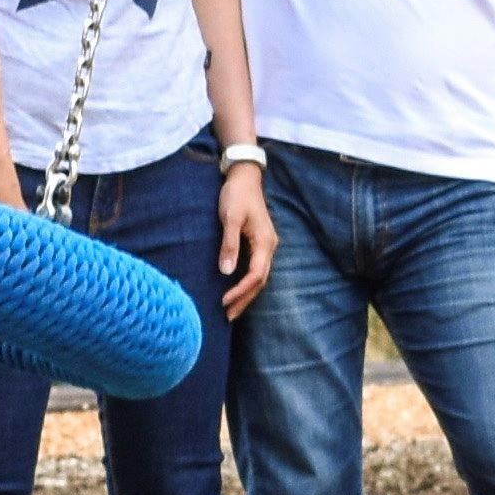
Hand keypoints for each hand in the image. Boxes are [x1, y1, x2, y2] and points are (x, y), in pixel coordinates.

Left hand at [215, 168, 274, 314]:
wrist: (245, 177)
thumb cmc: (237, 195)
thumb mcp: (230, 218)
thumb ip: (229, 245)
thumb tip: (226, 272)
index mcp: (265, 242)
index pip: (255, 275)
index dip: (240, 291)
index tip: (224, 302)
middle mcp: (269, 247)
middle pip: (260, 281)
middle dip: (244, 300)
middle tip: (228, 316)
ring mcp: (266, 245)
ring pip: (259, 276)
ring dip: (246, 294)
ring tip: (231, 309)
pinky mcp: (259, 243)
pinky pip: (255, 268)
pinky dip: (246, 282)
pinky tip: (236, 289)